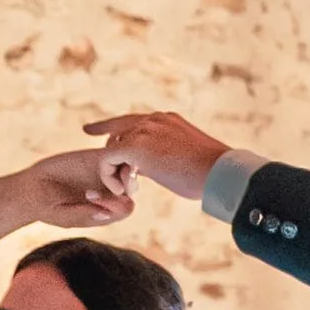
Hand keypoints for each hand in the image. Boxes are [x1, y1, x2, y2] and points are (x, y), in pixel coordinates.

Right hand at [14, 146, 135, 229]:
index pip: (125, 208)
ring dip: (121, 166)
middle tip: (107, 180)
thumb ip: (83, 214)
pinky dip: (113, 151)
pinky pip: (115, 152)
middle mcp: (109, 193)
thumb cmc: (47, 209)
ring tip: (104, 167)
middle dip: (125, 184)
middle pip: (132, 188)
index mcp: (107, 211)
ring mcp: (105, 175)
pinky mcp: (97, 158)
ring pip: (128, 168)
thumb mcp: (63, 216)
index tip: (92, 196)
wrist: (32, 189)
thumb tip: (105, 213)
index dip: (116, 203)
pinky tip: (98, 156)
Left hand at [83, 109, 233, 203]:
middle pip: (117, 133)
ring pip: (112, 148)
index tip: (90, 130)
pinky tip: (123, 190)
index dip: (108, 126)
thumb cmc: (211, 172)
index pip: (130, 120)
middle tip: (122, 182)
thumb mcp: (188, 156)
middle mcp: (152, 120)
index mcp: (166, 119)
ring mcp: (143, 130)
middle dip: (112, 156)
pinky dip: (110, 176)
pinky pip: (107, 160)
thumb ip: (168, 154)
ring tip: (130, 190)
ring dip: (116, 172)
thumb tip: (160, 167)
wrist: (219, 172)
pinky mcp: (135, 146)